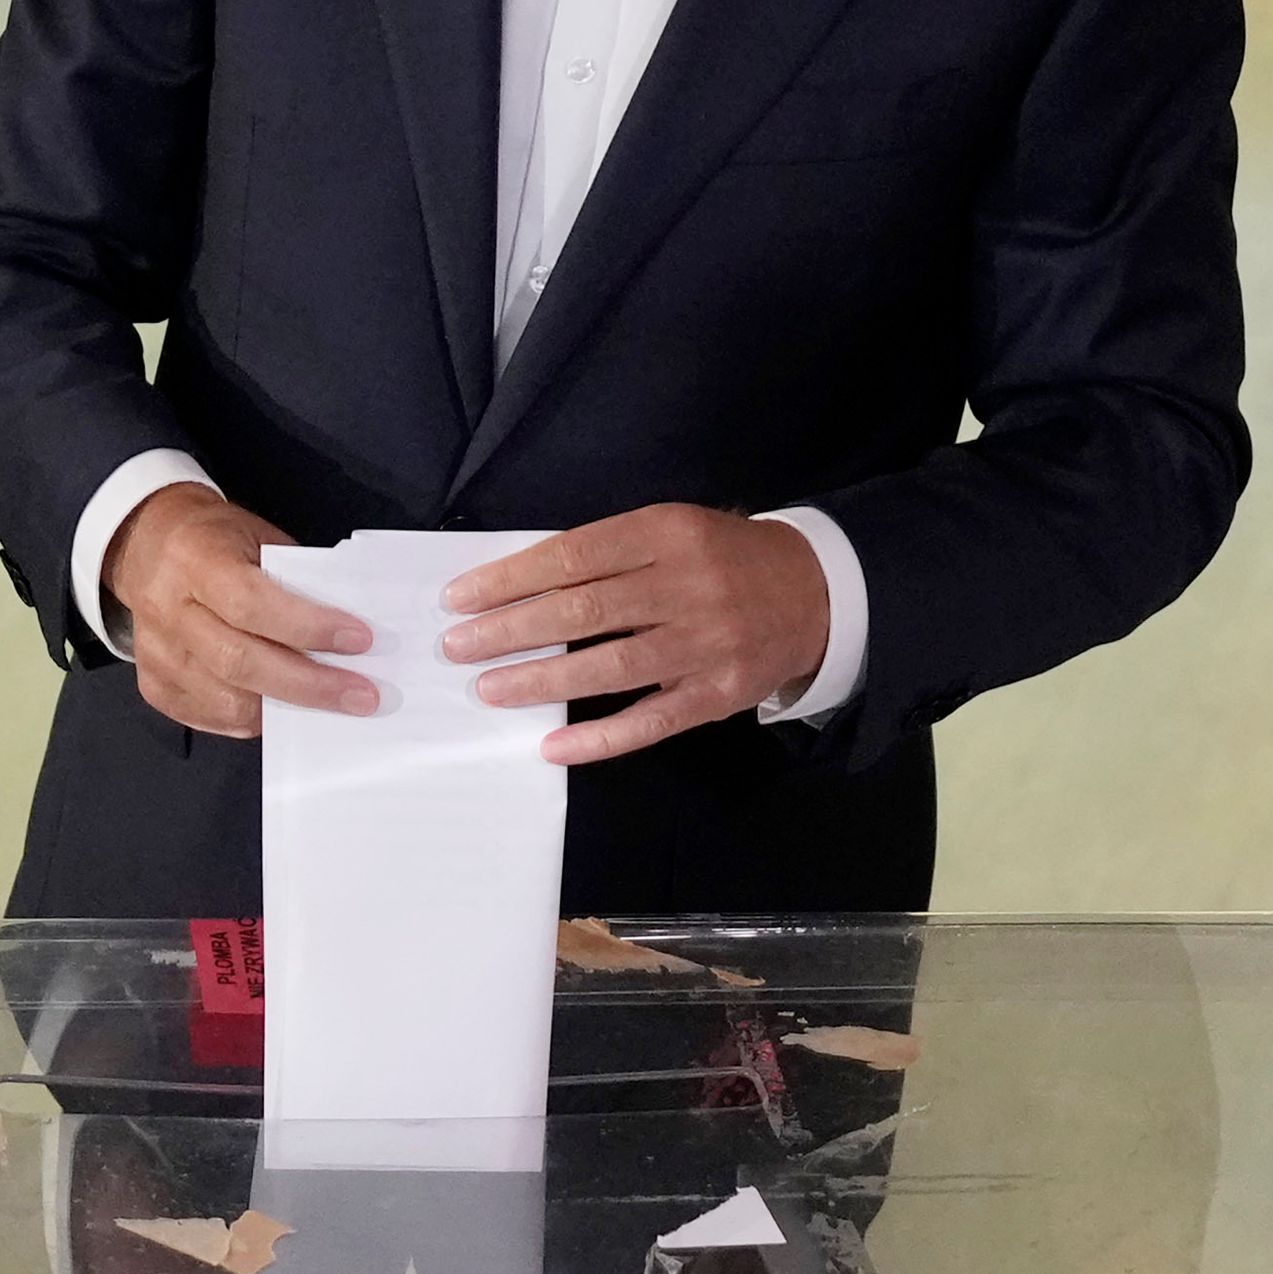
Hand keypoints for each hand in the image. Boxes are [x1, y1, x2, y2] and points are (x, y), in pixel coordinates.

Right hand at [106, 483, 378, 737]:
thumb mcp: (256, 536)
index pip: (251, 604)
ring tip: (334, 708)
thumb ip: (293, 580)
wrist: (143, 542)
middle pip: (240, 662)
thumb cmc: (215, 538)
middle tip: (364, 697)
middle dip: (311, 686)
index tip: (362, 640)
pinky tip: (286, 710)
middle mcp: (167, 610)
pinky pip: (211, 718)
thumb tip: (347, 629)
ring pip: (227, 702)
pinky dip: (255, 721)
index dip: (309, 627)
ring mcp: (156, 654)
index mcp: (195, 560)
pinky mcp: (153, 686)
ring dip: (288, 711)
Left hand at [442, 506, 828, 764]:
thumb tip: (519, 584)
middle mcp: (686, 586)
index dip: (510, 579)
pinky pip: (650, 722)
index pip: (572, 557)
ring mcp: (705, 644)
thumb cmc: (719, 557)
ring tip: (488, 688)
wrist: (814, 591)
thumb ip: (608, 552)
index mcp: (666, 533)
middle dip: (511, 630)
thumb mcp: (669, 528)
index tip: (461, 599)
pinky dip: (598, 738)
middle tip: (458, 647)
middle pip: (583, 610)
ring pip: (609, 668)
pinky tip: (552, 745)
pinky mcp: (719, 694)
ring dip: (541, 682)